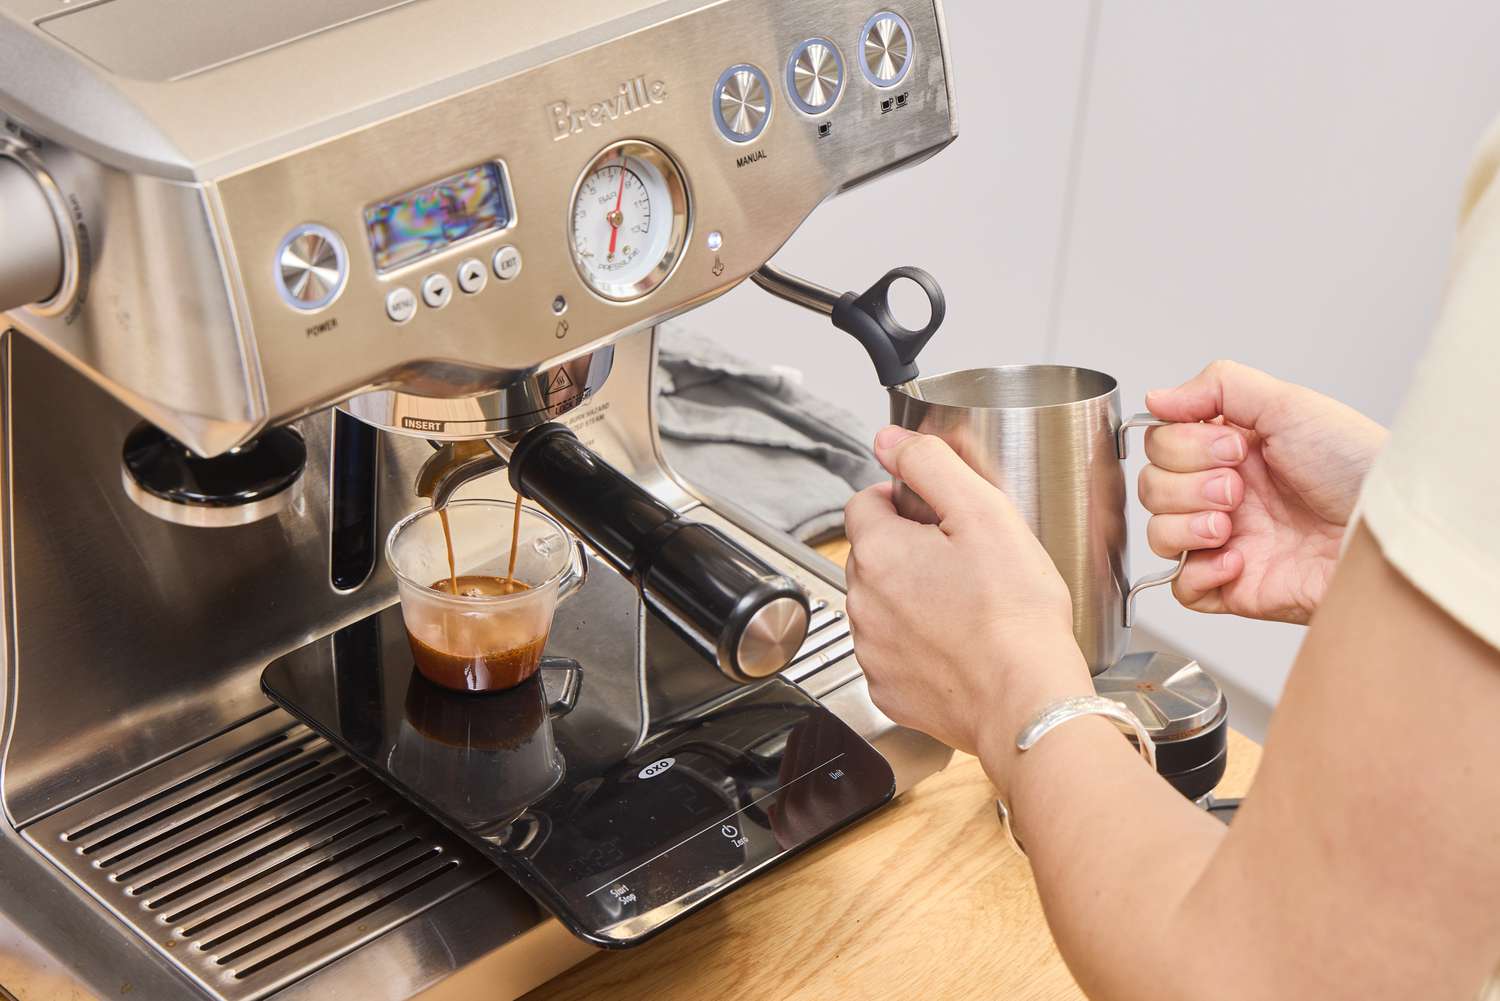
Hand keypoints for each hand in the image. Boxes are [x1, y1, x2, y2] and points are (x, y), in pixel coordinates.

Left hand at [843, 428, 1091, 783]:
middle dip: (909, 550)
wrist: (1028, 702)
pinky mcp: (889, 690)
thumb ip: (931, 465)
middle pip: (872, 555)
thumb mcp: (984, 512)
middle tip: (964, 560)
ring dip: (910, 599)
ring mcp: (872, 651)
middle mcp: (862, 603)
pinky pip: (893, 654)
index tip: (937, 515)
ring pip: (881, 605)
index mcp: (879, 552)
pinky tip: (959, 645)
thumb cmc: (1015, 615)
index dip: (902, 501)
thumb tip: (890, 440)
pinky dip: (918, 647)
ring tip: (966, 605)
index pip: (864, 502)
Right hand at [1141, 360, 1386, 623]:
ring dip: (1186, 525)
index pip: (1160, 445)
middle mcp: (1224, 494)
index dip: (1183, 447)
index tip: (1234, 448)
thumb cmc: (1357, 468)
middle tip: (1238, 488)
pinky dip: (1198, 572)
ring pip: (1157, 535)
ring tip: (1232, 523)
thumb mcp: (1290, 404)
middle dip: (1187, 485)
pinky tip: (1239, 558)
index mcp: (1231, 451)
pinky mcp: (1233, 587)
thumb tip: (1155, 397)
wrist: (1387, 531)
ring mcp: (1226, 541)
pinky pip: (1180, 587)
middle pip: (1152, 488)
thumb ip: (1218, 387)